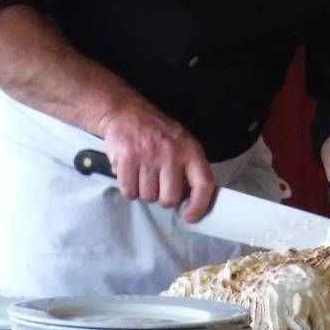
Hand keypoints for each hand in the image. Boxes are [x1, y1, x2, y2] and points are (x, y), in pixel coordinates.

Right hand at [100, 104, 214, 222]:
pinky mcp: (127, 159)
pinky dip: (129, 188)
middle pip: (169, 199)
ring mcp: (149, 156)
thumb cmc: (157, 132)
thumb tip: (195, 200)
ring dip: (144, 190)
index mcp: (190, 150)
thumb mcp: (182, 143)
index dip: (199, 206)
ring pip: (148, 197)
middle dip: (162, 197)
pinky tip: (131, 173)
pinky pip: (129, 191)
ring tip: (143, 172)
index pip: (203, 184)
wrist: (126, 113)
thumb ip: (189, 168)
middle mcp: (172, 153)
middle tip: (158, 183)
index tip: (190, 216)